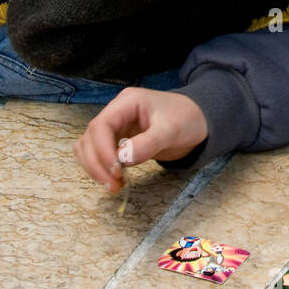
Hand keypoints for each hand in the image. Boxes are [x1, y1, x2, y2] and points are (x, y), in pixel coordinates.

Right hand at [74, 87, 207, 192]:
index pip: (101, 125)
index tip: (115, 170)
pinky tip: (117, 179)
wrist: (200, 121)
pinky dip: (102, 168)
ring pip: (89, 147)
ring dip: (96, 168)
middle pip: (90, 138)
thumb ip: (147, 143)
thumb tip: (121, 159)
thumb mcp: (171, 130)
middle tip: (113, 185)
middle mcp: (117, 113)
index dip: (102, 150)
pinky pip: (99, 154)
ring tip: (115, 185)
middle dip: (97, 163)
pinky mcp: (118, 141)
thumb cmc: (187, 118)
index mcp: (127, 102)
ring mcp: (116, 127)